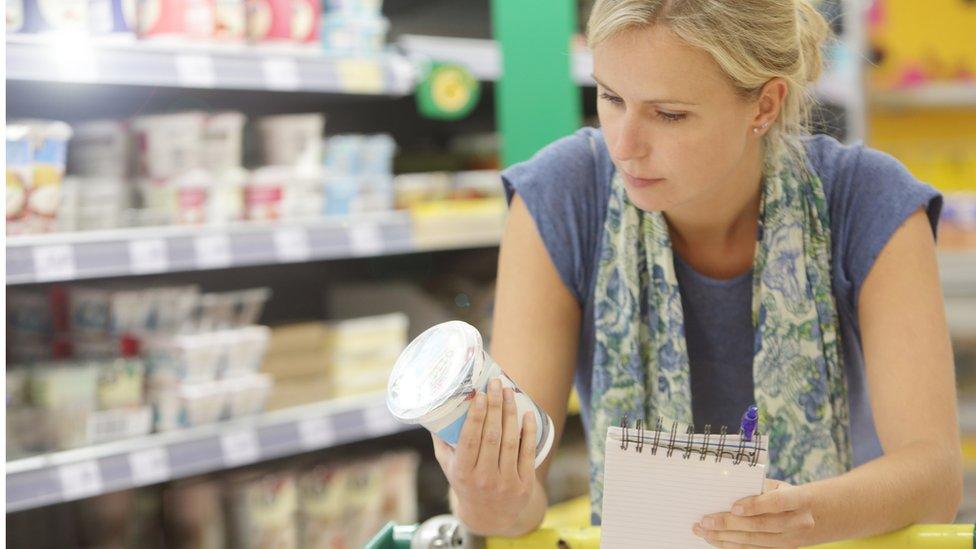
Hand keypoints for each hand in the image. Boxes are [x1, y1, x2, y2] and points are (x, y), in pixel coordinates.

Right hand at [431, 378, 537, 534]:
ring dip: (511, 413)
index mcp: (463, 472)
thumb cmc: (466, 482)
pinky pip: (528, 453)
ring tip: (510, 392)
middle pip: (492, 436)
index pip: (470, 440)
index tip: (480, 394)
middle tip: (497, 384)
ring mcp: (506, 482)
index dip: (476, 416)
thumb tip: (434, 406)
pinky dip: (529, 431)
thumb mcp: (448, 465)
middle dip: (495, 406)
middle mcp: (484, 478)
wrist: (488, 516)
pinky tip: (527, 414)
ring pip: (510, 442)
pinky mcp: (524, 485)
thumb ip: (441, 440)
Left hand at [693, 479, 815, 547]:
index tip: (733, 507)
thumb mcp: (777, 485)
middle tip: (706, 521)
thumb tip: (723, 489)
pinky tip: (715, 540)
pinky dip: (731, 545)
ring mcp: (791, 540)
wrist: (811, 514)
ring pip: (755, 542)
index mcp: (799, 499)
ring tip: (703, 531)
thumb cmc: (784, 494)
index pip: (777, 503)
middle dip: (730, 524)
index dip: (755, 506)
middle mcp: (798, 522)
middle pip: (761, 526)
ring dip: (725, 537)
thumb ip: (756, 487)